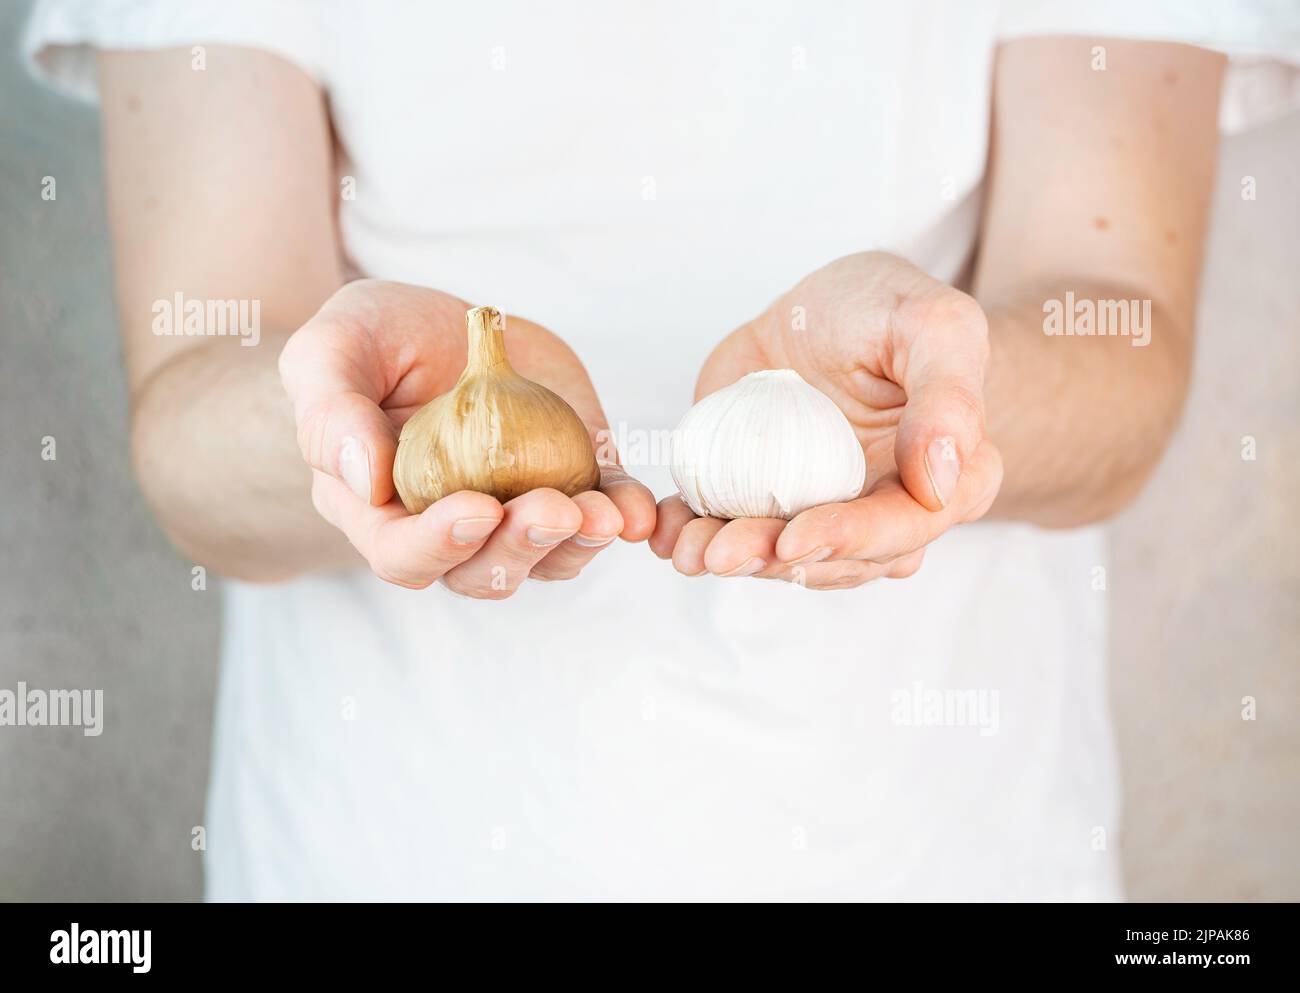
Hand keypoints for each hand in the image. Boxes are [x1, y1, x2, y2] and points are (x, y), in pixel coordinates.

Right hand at [279, 280, 655, 596]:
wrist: (446, 322)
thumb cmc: (372, 341)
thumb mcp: (332, 351)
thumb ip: (330, 413)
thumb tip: (367, 479)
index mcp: (380, 512)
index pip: (403, 554)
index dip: (439, 544)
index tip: (477, 508)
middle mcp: (450, 529)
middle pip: (483, 570)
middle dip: (521, 548)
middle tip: (554, 509)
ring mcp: (515, 511)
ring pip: (548, 557)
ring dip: (577, 544)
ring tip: (604, 514)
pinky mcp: (570, 482)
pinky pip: (600, 516)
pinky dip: (623, 517)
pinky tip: (638, 512)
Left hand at [650, 252, 1001, 589]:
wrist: (822, 312)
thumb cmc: (890, 310)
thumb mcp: (934, 323)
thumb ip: (950, 393)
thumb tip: (941, 481)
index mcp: (948, 483)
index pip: (903, 528)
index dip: (851, 539)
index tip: (796, 539)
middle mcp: (887, 514)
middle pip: (835, 560)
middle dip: (774, 561)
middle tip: (721, 553)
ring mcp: (822, 515)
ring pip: (780, 559)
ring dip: (732, 558)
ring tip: (686, 548)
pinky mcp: (763, 504)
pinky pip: (732, 531)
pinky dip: (695, 535)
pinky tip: (665, 532)